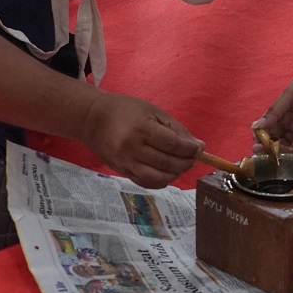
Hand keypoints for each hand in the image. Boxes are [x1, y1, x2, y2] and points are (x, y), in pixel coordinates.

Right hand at [81, 93, 202, 188]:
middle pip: (167, 162)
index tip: (199, 148)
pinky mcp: (122, 171)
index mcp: (141, 129)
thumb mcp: (153, 111)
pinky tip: (168, 172)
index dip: (189, 149)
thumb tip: (198, 146)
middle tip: (194, 157)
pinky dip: (161, 181)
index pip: (172, 144)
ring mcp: (126, 163)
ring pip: (158, 177)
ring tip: (182, 165)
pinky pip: (146, 182)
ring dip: (175, 174)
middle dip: (186, 162)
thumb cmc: (125, 110)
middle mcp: (132, 148)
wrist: (93, 119)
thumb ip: (176, 129)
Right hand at [254, 65, 292, 151]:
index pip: (266, 124)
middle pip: (273, 136)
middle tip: (260, 152)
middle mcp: (287, 121)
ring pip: (285, 144)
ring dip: (278, 150)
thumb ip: (276, 110)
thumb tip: (257, 125)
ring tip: (274, 155)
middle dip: (266, 145)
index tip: (255, 141)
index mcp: (281, 110)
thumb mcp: (291, 94)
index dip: (260, 133)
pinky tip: (290, 154)